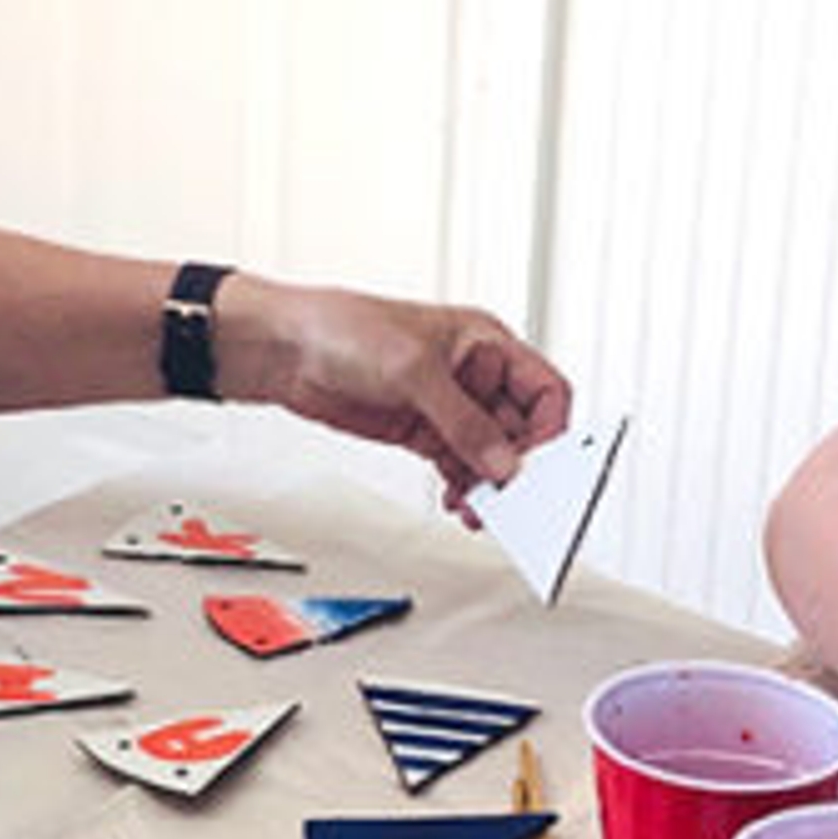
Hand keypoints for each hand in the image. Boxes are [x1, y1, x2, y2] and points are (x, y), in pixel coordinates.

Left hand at [217, 277, 571, 494]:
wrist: (287, 349)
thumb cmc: (345, 328)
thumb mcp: (414, 371)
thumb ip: (464, 422)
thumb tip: (504, 463)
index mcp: (486, 343)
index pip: (545, 390)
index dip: (550, 430)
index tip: (538, 466)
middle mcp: (474, 375)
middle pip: (521, 429)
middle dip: (517, 466)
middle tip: (510, 500)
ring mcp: (448, 405)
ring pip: (490, 455)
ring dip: (489, 486)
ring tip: (477, 511)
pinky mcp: (422, 430)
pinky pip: (459, 466)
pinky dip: (463, 488)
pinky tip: (457, 503)